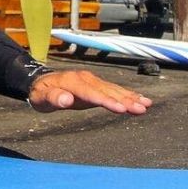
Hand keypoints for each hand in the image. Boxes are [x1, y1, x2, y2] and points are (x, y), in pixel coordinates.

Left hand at [27, 70, 151, 114]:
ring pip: (114, 90)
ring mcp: (92, 81)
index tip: (121, 108)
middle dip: (125, 100)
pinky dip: (127, 95)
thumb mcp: (41, 98)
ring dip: (130, 97)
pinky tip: (139, 99)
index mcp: (73, 82)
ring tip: (147, 105)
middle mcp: (86, 79)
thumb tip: (66, 99)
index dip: (107, 101)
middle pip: (108, 91)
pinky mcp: (96, 85)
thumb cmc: (41, 93)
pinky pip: (114, 90)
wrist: (40, 83)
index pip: (93, 93)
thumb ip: (53, 98)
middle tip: (142, 108)